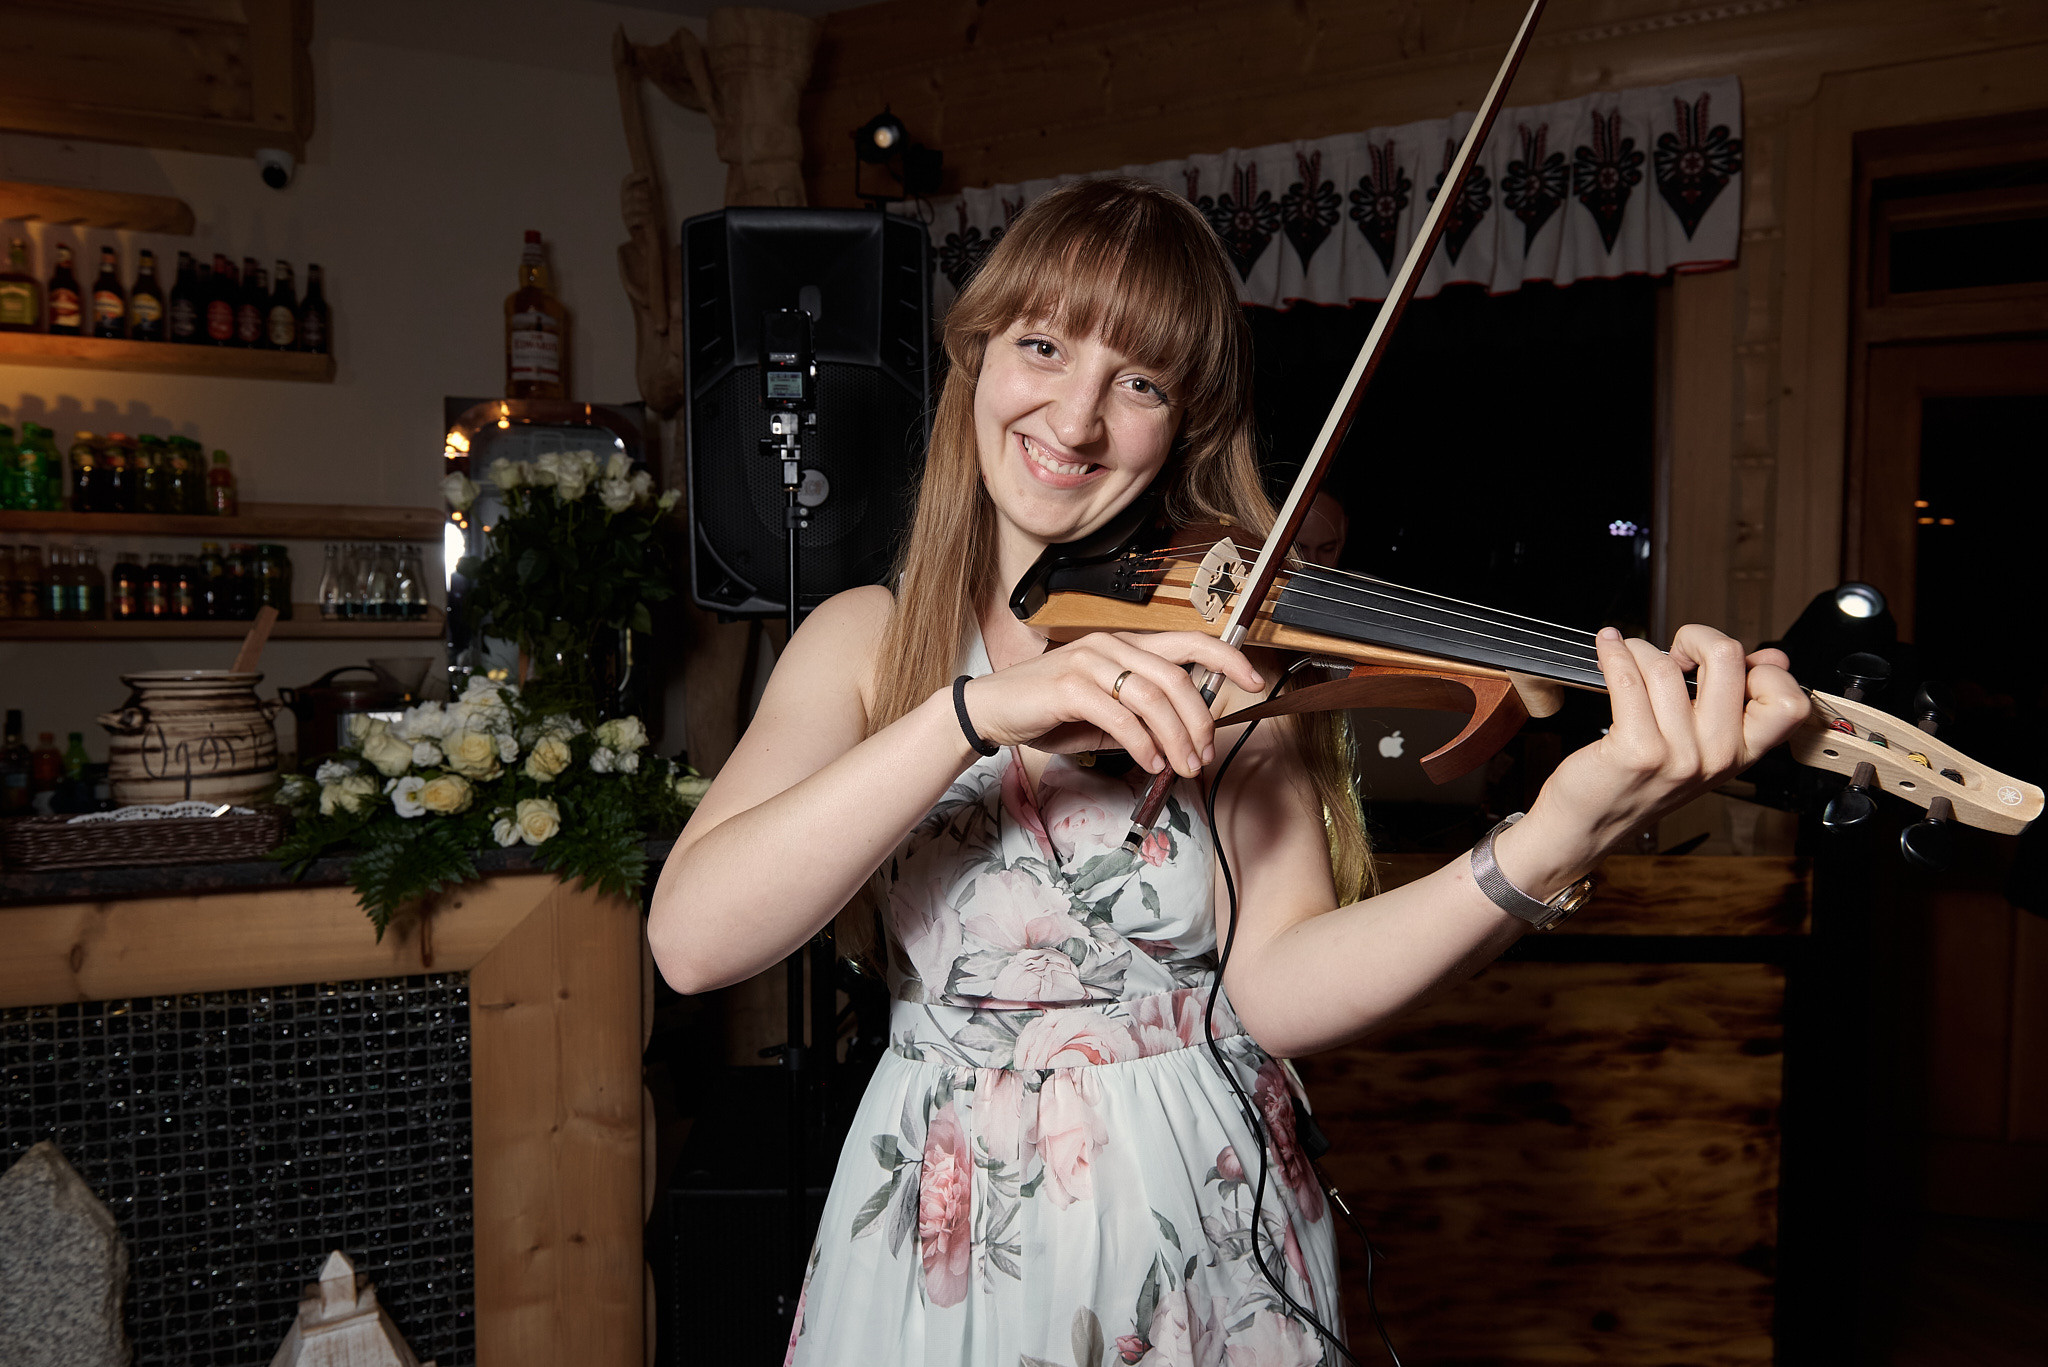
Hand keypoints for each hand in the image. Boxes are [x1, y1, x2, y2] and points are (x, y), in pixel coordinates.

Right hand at [960, 631, 1264, 777]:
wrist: (992, 711)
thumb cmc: (1048, 711)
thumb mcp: (1104, 715)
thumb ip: (1141, 719)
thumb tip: (1183, 740)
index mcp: (1125, 646)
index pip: (1188, 641)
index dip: (1227, 659)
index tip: (1255, 680)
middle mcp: (1111, 646)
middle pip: (1177, 676)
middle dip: (1200, 721)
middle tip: (1203, 755)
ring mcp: (1089, 662)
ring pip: (1152, 696)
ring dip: (1175, 738)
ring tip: (1181, 766)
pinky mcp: (1069, 686)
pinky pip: (1120, 716)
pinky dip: (1142, 744)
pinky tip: (1150, 762)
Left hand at [1519, 624, 1808, 874]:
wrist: (1589, 825)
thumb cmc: (1638, 782)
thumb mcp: (1701, 749)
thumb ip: (1737, 703)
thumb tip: (1774, 657)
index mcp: (1742, 753)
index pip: (1789, 702)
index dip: (1762, 668)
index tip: (1729, 665)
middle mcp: (1717, 756)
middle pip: (1727, 660)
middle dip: (1698, 636)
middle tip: (1677, 650)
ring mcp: (1678, 756)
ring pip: (1666, 666)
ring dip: (1641, 649)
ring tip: (1631, 657)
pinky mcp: (1636, 751)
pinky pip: (1627, 679)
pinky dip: (1614, 654)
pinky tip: (1608, 648)